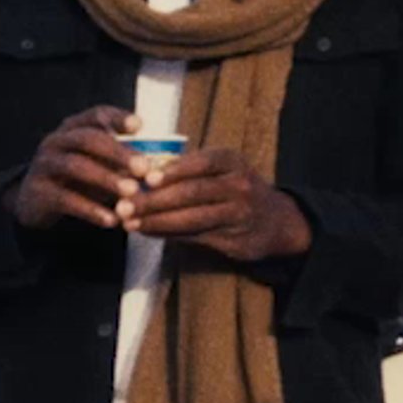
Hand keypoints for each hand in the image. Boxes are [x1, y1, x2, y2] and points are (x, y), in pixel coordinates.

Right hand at [10, 105, 137, 230]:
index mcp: (72, 129)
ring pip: (76, 166)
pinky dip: (90, 209)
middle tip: (143, 168)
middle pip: (87, 139)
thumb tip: (155, 169)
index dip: (116, 118)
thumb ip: (120, 163)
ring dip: (106, 179)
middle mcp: (56, 141)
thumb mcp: (96, 165)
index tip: (140, 126)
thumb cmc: (74, 180)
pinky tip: (111, 220)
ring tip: (131, 192)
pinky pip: (66, 199)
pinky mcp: (38, 191)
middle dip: (118, 152)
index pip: (95, 115)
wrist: (34, 203)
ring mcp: (44, 165)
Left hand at [128, 147, 311, 263]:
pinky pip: (195, 237)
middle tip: (124, 204)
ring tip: (130, 222)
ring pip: (192, 219)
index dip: (174, 171)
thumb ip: (188, 170)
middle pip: (193, 193)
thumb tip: (142, 175)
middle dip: (155, 200)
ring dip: (157, 222)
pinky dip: (168, 234)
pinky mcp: (234, 241)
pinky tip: (148, 231)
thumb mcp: (222, 169)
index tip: (147, 179)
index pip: (202, 163)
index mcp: (232, 162)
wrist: (278, 221)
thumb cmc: (236, 189)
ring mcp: (238, 215)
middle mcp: (239, 186)